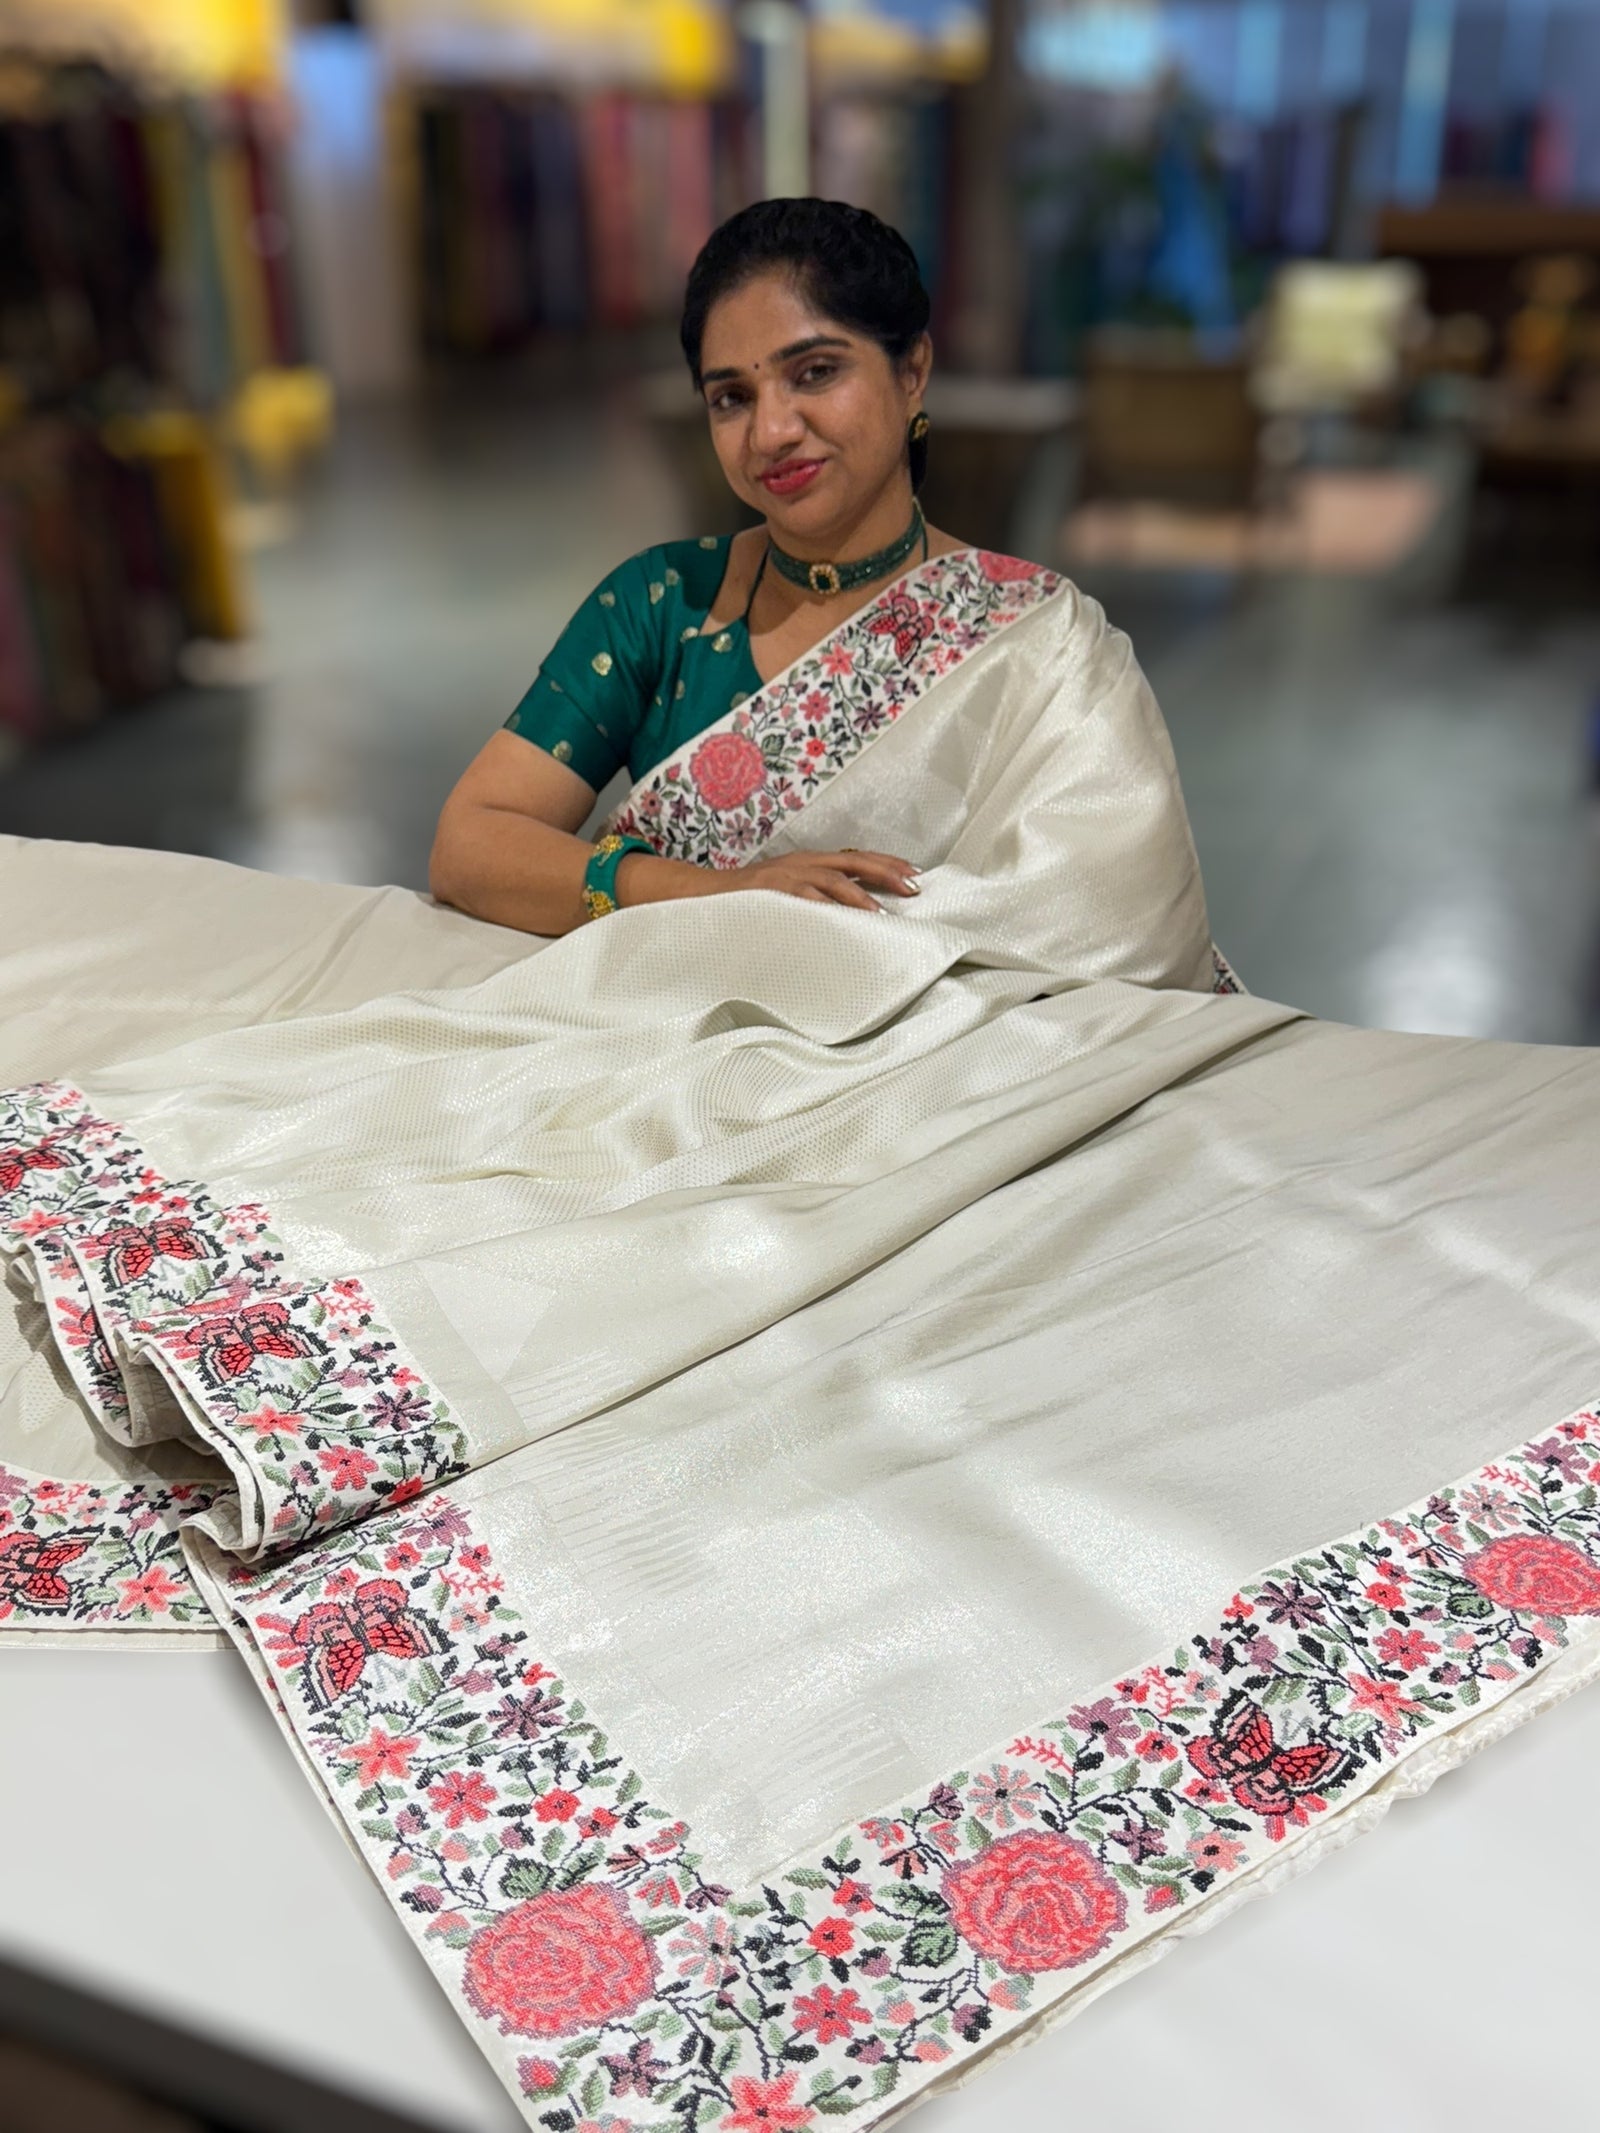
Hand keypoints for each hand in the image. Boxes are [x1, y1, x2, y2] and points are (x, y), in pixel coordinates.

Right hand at [714, 848, 920, 911]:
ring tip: (882, 913)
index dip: (887, 865)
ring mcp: (786, 875)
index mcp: (808, 863)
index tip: (915, 875)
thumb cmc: (746, 901)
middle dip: (886, 872)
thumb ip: (815, 900)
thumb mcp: (786, 894)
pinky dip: (823, 908)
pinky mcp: (770, 890)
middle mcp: (802, 863)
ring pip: (832, 879)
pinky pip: (802, 898)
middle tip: (914, 887)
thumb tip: (849, 917)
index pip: (856, 859)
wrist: (700, 895)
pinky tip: (840, 920)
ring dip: (860, 895)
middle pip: (853, 861)